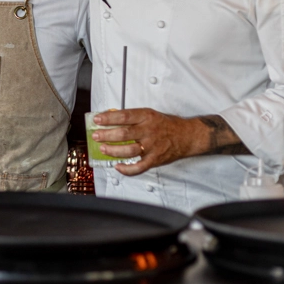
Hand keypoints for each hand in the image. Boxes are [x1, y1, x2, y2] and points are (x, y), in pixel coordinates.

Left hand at [91, 108, 209, 175]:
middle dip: (107, 135)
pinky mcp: (155, 159)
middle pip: (125, 133)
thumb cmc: (166, 125)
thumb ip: (132, 117)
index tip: (97, 120)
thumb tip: (110, 118)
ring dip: (113, 150)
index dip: (109, 118)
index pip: (124, 116)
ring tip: (103, 149)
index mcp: (147, 117)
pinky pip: (139, 167)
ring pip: (129, 150)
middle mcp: (149, 131)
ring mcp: (152, 146)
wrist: (187, 136)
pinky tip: (118, 166)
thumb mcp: (149, 114)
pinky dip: (127, 169)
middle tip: (96, 135)